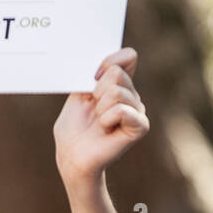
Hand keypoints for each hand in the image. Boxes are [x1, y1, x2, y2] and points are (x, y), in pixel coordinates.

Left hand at [53, 46, 148, 187]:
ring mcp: (137, 110)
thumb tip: (108, 61)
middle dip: (96, 90)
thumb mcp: (78, 93)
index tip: (93, 76)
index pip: (128, 56)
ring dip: (99, 107)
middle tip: (93, 109)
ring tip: (98, 121)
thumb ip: (93, 75)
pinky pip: (122, 110)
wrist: (72, 156)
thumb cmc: (73, 128)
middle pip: (117, 72)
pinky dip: (107, 118)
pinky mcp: (140, 126)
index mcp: (119, 84)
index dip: (109, 60)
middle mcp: (131, 95)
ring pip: (116, 91)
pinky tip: (106, 128)